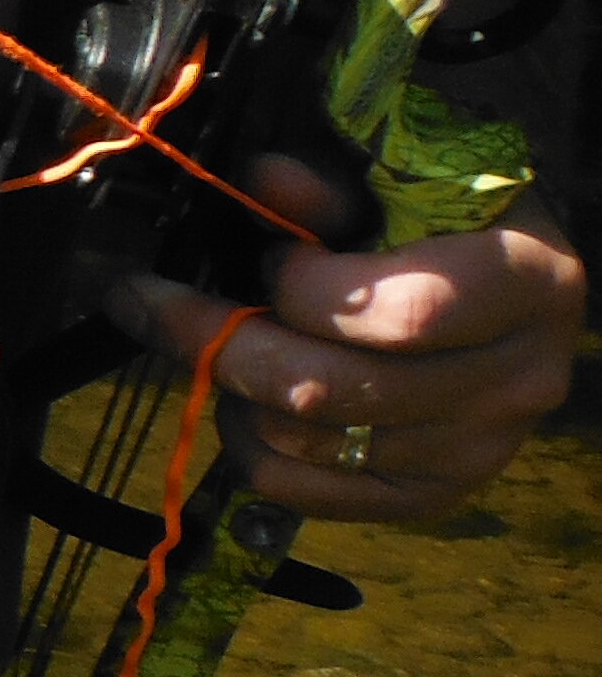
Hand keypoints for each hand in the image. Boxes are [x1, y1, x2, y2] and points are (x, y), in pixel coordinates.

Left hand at [110, 153, 586, 522]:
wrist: (506, 306)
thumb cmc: (445, 235)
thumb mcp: (402, 193)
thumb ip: (331, 191)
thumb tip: (260, 179)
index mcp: (528, 285)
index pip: (400, 315)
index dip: (308, 290)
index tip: (268, 254)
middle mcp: (516, 380)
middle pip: (329, 388)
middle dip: (216, 340)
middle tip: (148, 302)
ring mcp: (476, 450)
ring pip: (301, 440)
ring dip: (233, 392)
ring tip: (220, 347)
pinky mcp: (430, 497)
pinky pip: (300, 490)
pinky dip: (249, 447)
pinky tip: (249, 402)